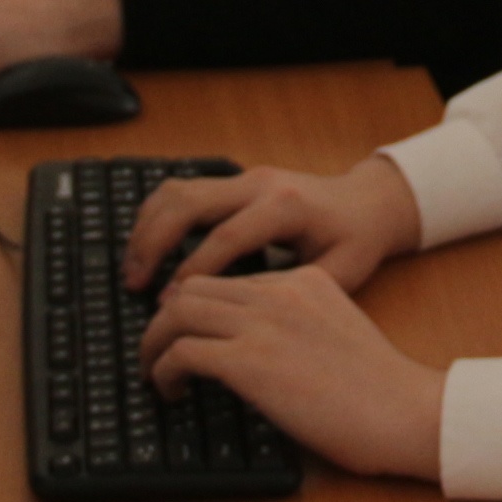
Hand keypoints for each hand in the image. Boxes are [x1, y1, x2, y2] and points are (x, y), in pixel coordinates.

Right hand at [124, 157, 424, 297]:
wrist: (369, 202)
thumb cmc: (357, 241)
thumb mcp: (339, 274)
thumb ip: (292, 294)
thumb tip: (241, 325)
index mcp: (286, 208)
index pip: (226, 238)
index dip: (194, 273)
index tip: (169, 306)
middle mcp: (260, 185)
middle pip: (189, 203)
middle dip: (154, 244)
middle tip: (134, 284)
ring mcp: (244, 177)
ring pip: (178, 190)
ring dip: (147, 228)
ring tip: (132, 270)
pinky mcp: (235, 180)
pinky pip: (184, 190)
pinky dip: (158, 216)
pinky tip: (148, 249)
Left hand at [140, 266, 446, 482]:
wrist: (404, 411)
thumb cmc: (379, 390)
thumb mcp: (336, 333)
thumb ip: (296, 326)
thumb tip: (250, 350)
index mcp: (303, 281)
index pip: (228, 281)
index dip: (197, 309)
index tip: (185, 334)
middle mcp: (280, 292)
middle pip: (192, 287)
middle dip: (163, 320)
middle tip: (157, 351)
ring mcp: (264, 324)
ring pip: (176, 312)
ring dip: (154, 343)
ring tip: (154, 372)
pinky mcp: (250, 362)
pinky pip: (182, 353)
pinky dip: (164, 372)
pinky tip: (172, 392)